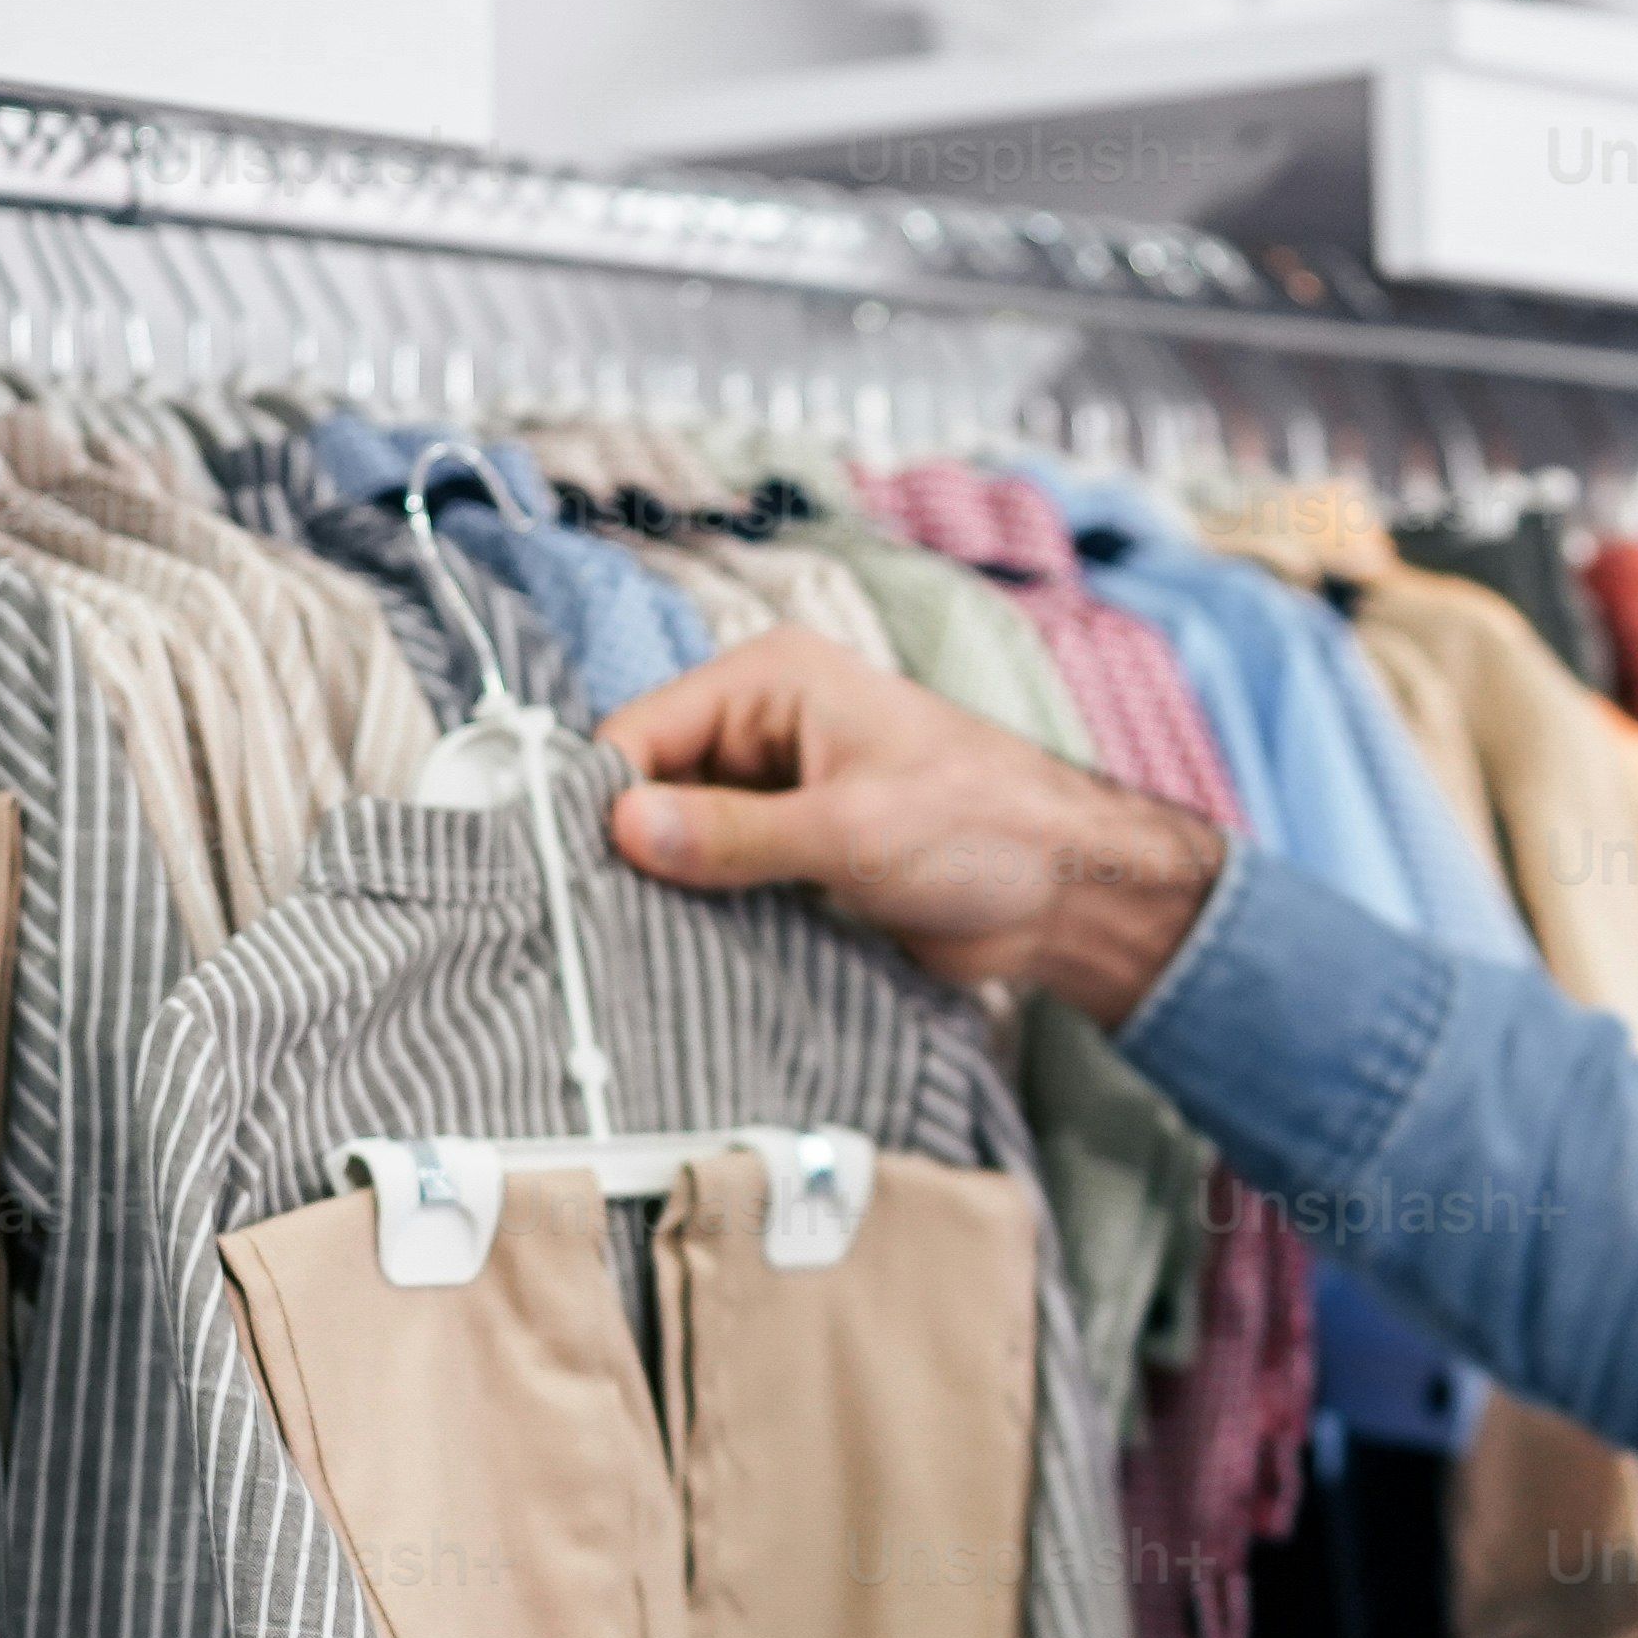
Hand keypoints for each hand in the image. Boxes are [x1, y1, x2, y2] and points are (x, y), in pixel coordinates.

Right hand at [601, 630, 1226, 1021]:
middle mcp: (765, 728)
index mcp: (773, 683)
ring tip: (633, 945)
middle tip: (595, 922)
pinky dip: (702, 910)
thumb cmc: (980, 828)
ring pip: (680, 836)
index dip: (604, 796)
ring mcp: (778, 791)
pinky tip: (681, 955)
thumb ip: (733, 834)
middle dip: (630, 847)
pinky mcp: (794, 851)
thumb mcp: (847, 829)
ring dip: (667, 887)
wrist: (1066, 894)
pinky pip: (720, 876)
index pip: (644, 730)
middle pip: (652, 784)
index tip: (571, 870)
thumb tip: (623, 829)